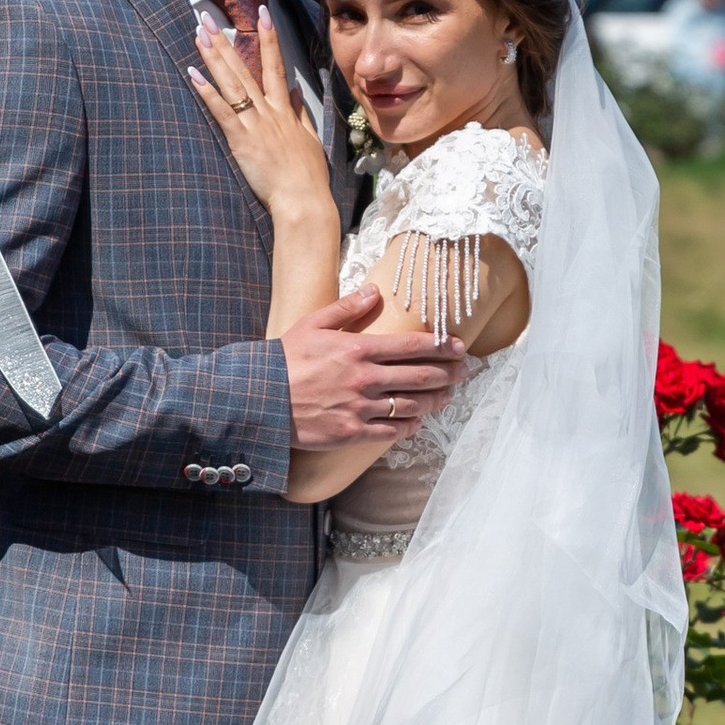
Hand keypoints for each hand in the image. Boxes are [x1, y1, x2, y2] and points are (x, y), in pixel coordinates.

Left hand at [188, 5, 333, 218]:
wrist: (304, 199)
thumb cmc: (307, 176)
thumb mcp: (309, 140)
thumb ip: (300, 113)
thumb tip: (295, 91)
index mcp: (284, 110)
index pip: (276, 66)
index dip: (268, 37)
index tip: (261, 12)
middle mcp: (269, 111)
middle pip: (245, 68)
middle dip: (226, 40)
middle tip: (208, 17)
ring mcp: (255, 123)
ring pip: (232, 83)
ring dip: (214, 56)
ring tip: (198, 33)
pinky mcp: (242, 140)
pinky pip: (222, 110)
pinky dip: (207, 91)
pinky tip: (193, 74)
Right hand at [281, 290, 467, 452]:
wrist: (259, 399)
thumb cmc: (284, 360)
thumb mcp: (313, 324)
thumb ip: (347, 308)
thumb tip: (374, 292)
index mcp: (359, 349)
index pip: (412, 346)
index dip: (442, 346)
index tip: (460, 346)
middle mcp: (365, 378)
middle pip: (420, 376)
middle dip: (448, 373)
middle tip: (465, 372)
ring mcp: (361, 408)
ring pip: (411, 405)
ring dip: (435, 401)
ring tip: (447, 396)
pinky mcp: (352, 432)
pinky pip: (391, 431)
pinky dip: (409, 427)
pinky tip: (419, 422)